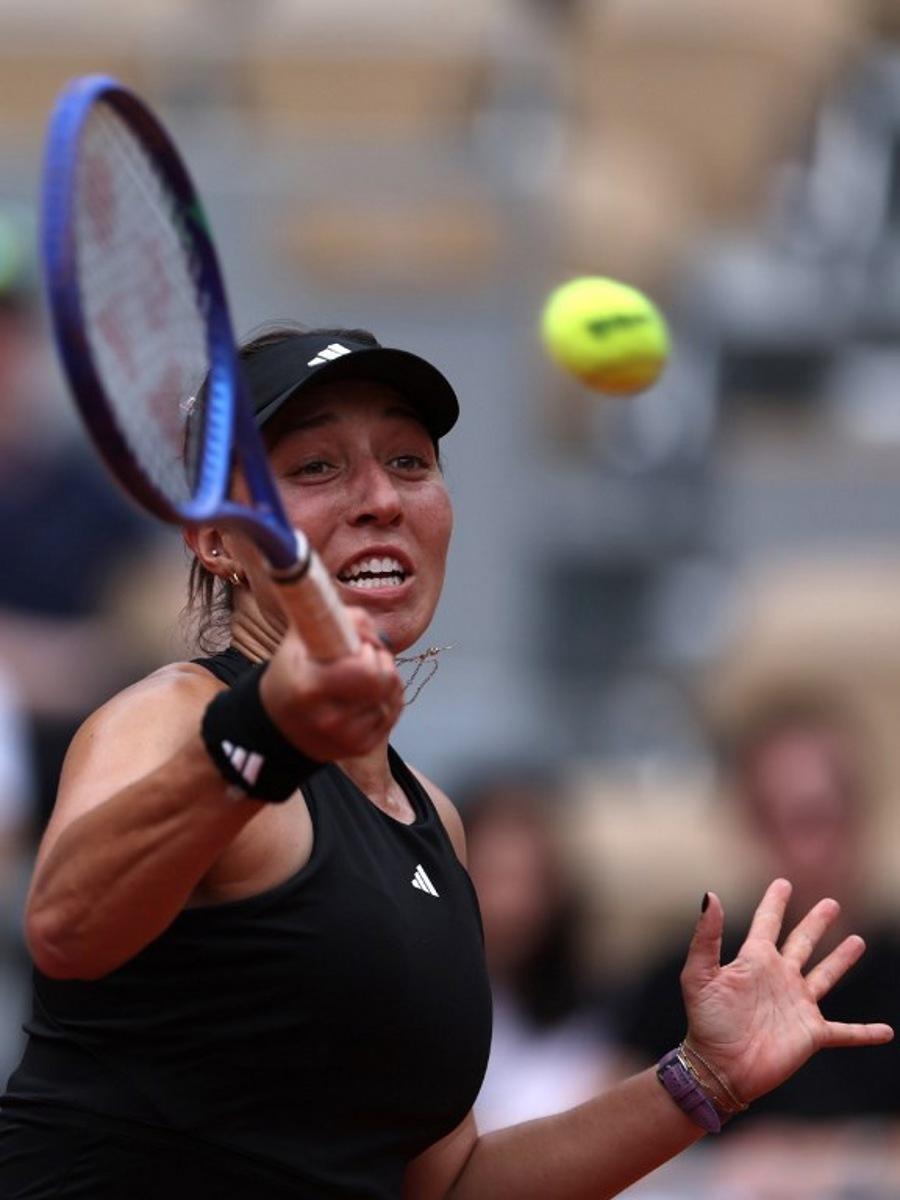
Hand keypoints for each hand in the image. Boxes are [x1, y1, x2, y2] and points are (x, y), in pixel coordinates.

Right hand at [259, 607, 403, 761]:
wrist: (277, 724)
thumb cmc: (291, 674)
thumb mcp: (300, 639)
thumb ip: (336, 620)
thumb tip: (371, 629)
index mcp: (309, 688)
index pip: (367, 672)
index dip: (370, 652)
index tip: (359, 647)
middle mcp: (329, 719)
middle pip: (385, 684)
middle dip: (383, 662)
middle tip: (365, 657)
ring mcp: (346, 738)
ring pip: (392, 698)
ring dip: (386, 681)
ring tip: (362, 677)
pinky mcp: (361, 748)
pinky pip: (393, 714)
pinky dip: (387, 699)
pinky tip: (367, 694)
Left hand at [680, 878, 893, 1104]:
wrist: (719, 1068)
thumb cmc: (705, 1022)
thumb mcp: (699, 974)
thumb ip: (706, 937)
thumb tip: (710, 895)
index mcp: (754, 961)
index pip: (767, 923)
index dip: (775, 903)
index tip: (783, 883)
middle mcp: (779, 978)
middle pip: (802, 942)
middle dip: (816, 923)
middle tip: (831, 904)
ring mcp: (797, 1005)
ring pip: (825, 976)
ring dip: (841, 960)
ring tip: (857, 941)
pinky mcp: (811, 1033)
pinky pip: (845, 1032)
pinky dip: (865, 1032)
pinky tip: (887, 1031)